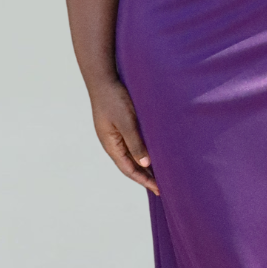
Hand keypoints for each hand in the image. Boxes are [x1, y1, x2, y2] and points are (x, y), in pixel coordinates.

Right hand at [91, 78, 158, 194]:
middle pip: (130, 165)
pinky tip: (153, 152)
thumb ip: (135, 143)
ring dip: (145, 165)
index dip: (143, 180)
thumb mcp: (126, 121)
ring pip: (132, 155)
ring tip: (160, 173)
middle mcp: (112, 143)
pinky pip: (133, 144)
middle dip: (145, 176)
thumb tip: (145, 164)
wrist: (104, 78)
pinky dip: (143, 152)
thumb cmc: (114, 98)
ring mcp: (115, 134)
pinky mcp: (121, 125)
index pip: (128, 169)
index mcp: (111, 145)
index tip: (158, 189)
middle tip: (162, 186)